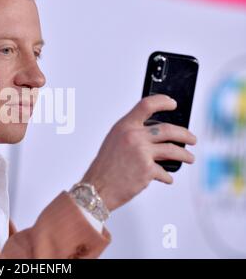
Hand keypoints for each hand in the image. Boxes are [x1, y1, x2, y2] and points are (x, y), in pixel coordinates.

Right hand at [80, 94, 196, 211]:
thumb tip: (157, 135)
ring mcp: (142, 153)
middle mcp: (134, 136)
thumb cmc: (105, 166)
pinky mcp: (147, 170)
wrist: (97, 187)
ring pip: (173, 150)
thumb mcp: (114, 141)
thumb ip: (132, 134)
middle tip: (192, 139)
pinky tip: (167, 178)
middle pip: (168, 129)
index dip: (162, 101)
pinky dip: (167, 176)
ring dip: (185, 155)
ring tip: (190, 158)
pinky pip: (165, 172)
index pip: (146, 105)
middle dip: (185, 134)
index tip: (172, 103)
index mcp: (124, 126)